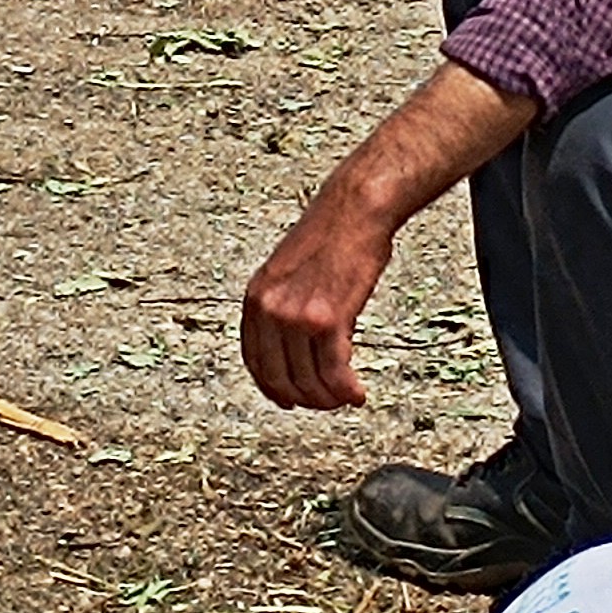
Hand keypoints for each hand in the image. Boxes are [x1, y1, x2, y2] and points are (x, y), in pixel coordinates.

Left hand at [240, 186, 393, 409]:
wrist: (354, 210)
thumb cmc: (331, 234)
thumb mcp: (288, 270)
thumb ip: (284, 305)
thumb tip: (294, 346)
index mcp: (255, 297)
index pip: (254, 360)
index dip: (271, 387)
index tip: (287, 399)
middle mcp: (269, 309)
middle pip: (279, 378)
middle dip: (304, 398)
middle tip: (326, 402)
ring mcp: (296, 316)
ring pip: (308, 381)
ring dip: (329, 399)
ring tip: (346, 398)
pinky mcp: (328, 319)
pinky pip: (334, 373)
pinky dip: (346, 391)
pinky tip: (358, 394)